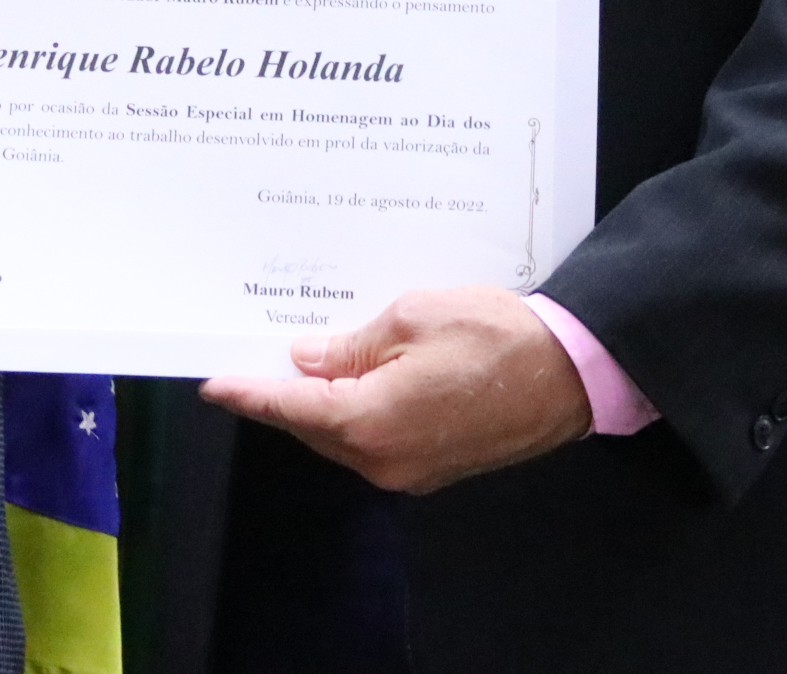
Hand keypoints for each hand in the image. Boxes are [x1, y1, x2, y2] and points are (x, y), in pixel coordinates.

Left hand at [199, 285, 592, 493]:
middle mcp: (385, 458)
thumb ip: (352, 344)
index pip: (291, 409)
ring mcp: (411, 469)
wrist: (572, 373)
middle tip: (259, 354)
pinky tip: (356, 376)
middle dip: (285, 394)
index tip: (214, 385)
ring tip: (306, 358)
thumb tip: (309, 359)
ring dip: (323, 402)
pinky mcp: (434, 466)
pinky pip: (376, 439)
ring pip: (343, 436)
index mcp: (372, 421)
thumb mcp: (412, 317)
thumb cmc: (497, 337)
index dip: (250, 394)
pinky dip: (357, 412)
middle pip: (313, 426)